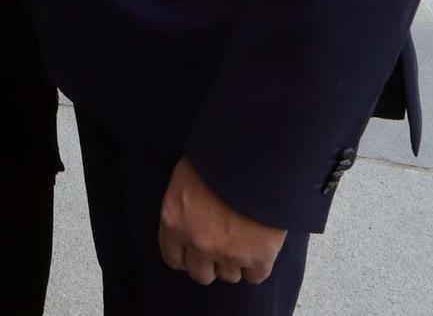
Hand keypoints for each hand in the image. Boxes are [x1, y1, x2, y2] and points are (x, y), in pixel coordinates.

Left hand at [157, 158, 285, 285]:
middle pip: (200, 274)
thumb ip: (185, 202)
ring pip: (228, 276)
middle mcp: (197, 242)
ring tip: (242, 243)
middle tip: (220, 248)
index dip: (186, 256)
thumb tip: (191, 213)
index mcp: (174, 220)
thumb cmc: (217, 156)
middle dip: (209, 263)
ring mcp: (228, 252)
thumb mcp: (188, 174)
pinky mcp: (258, 256)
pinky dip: (257, 267)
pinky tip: (259, 250)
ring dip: (234, 263)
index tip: (194, 252)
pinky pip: (255, 276)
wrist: (256, 157)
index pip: (173, 257)